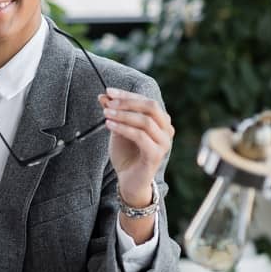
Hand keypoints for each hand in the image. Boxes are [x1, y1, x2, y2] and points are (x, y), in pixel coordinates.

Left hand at [98, 87, 173, 205]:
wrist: (129, 180)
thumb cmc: (126, 154)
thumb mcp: (118, 129)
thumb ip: (114, 113)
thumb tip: (103, 96)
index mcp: (161, 121)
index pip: (146, 101)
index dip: (127, 95)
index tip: (108, 91)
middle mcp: (167, 130)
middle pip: (151, 107)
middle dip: (127, 102)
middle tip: (108, 103)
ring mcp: (164, 143)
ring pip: (146, 121)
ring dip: (123, 115)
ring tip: (105, 114)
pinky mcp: (156, 155)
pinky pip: (141, 136)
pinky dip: (124, 128)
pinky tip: (109, 125)